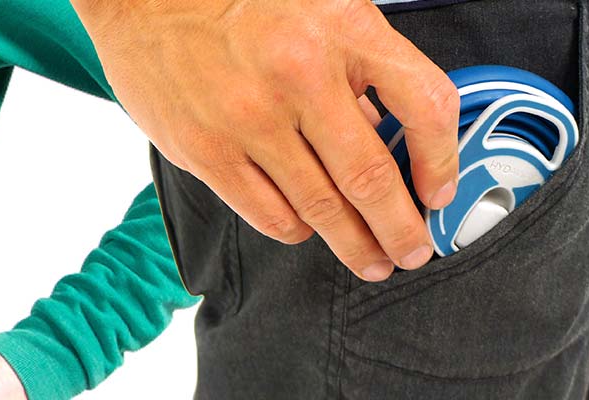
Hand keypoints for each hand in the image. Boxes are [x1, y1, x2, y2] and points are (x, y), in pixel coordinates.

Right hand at [71, 0, 459, 279]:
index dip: (441, 162)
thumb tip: (385, 134)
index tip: (438, 192)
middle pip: (370, 177)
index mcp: (341, 29)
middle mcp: (299, 75)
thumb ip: (358, 69)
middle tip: (412, 251)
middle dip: (400, 229)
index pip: (423, 105)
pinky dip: (298, 229)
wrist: (146, 2)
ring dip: (354, 243)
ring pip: (321, 208)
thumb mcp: (318, 11)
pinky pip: (270, 214)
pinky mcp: (206, 152)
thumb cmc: (235, 4)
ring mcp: (249, 119)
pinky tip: (307, 228)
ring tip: (369, 258)